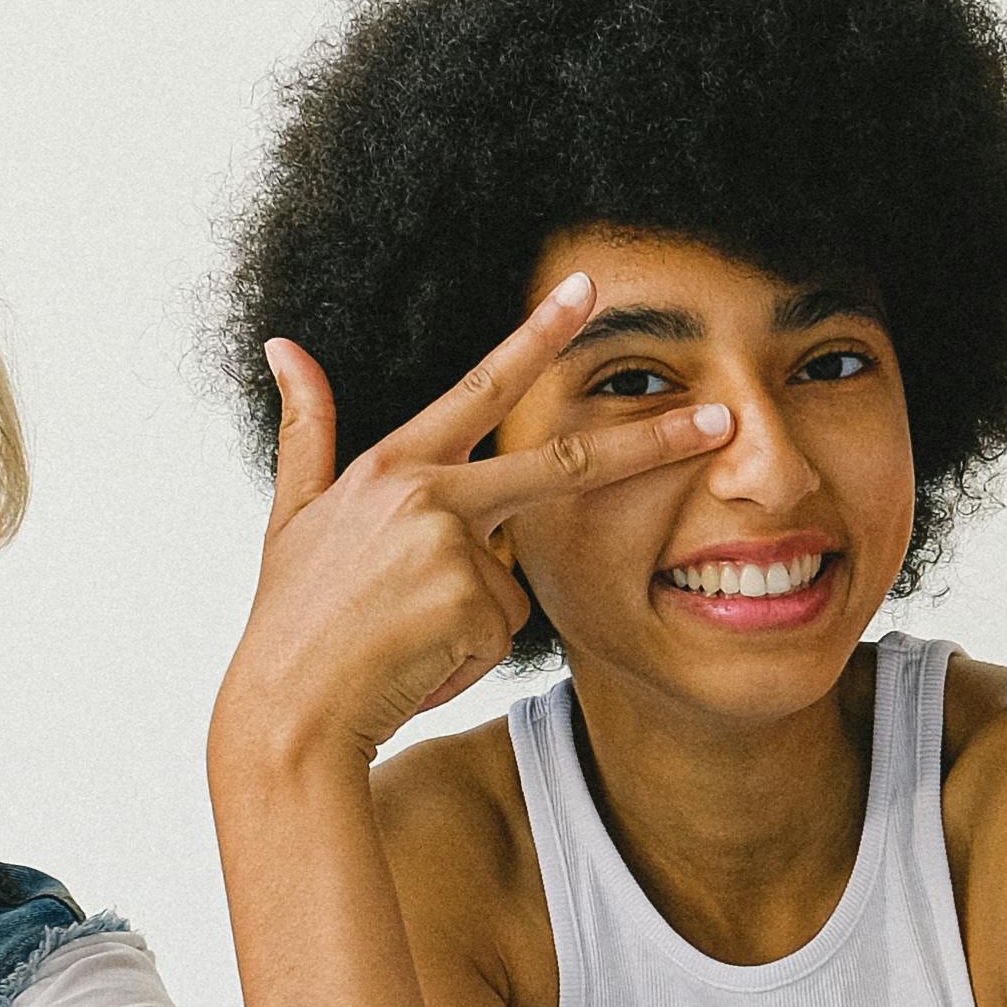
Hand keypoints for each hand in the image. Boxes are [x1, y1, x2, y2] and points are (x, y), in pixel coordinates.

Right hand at [215, 273, 729, 771]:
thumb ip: (306, 431)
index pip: (481, 389)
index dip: (537, 337)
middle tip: (722, 422)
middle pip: (563, 463)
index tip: (588, 292)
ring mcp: (450, 544)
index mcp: (391, 466)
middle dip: (652, 441)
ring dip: (470, 619)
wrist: (287, 714)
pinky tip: (417, 661)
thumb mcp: (294, 518)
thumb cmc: (292, 622)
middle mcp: (425, 492)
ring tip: (404, 639)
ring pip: (512, 580)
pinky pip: (502, 630)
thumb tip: (284, 347)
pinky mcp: (470, 600)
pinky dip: (467, 655)